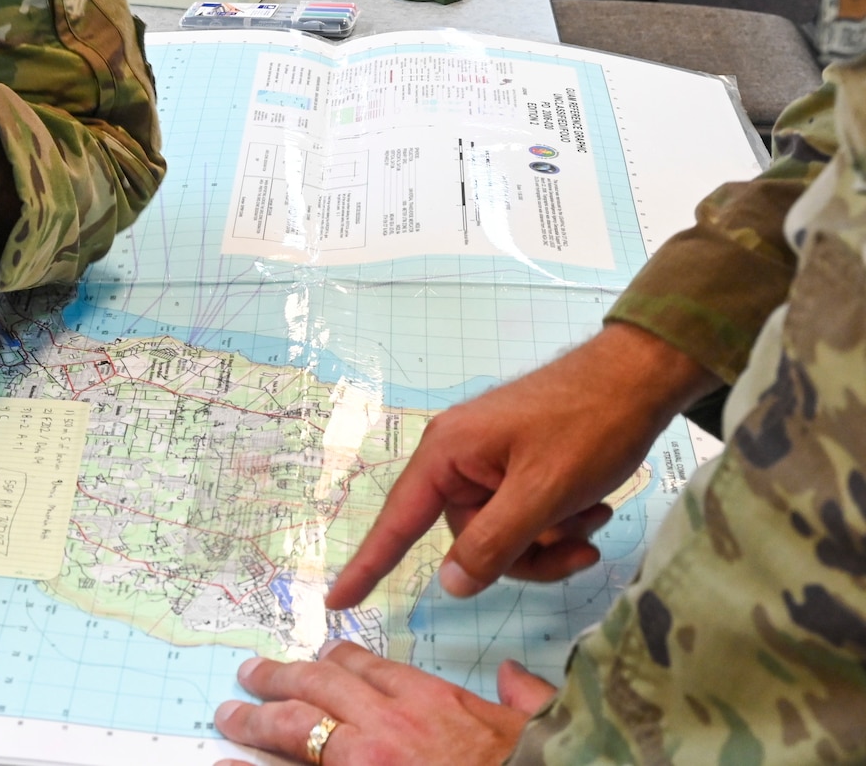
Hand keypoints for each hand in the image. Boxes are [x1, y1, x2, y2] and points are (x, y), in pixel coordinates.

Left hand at [216, 641, 555, 765]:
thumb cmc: (529, 761)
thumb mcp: (534, 726)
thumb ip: (522, 697)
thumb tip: (516, 674)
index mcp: (432, 701)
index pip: (371, 668)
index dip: (339, 660)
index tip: (320, 655)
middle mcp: (389, 722)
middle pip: (320, 685)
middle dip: (282, 677)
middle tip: (251, 673)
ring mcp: (365, 758)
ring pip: (296, 724)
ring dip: (258, 716)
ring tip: (228, 713)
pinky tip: (225, 762)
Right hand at [325, 323, 716, 609]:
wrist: (640, 376)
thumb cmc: (590, 424)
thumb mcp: (544, 492)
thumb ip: (493, 542)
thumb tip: (450, 584)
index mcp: (447, 454)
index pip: (399, 521)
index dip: (368, 564)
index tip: (337, 602)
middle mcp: (456, 456)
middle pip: (469, 538)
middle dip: (526, 554)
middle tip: (580, 548)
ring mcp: (486, 458)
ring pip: (501, 532)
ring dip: (549, 538)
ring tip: (595, 519)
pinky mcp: (514, 461)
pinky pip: (520, 512)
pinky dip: (557, 520)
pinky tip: (594, 507)